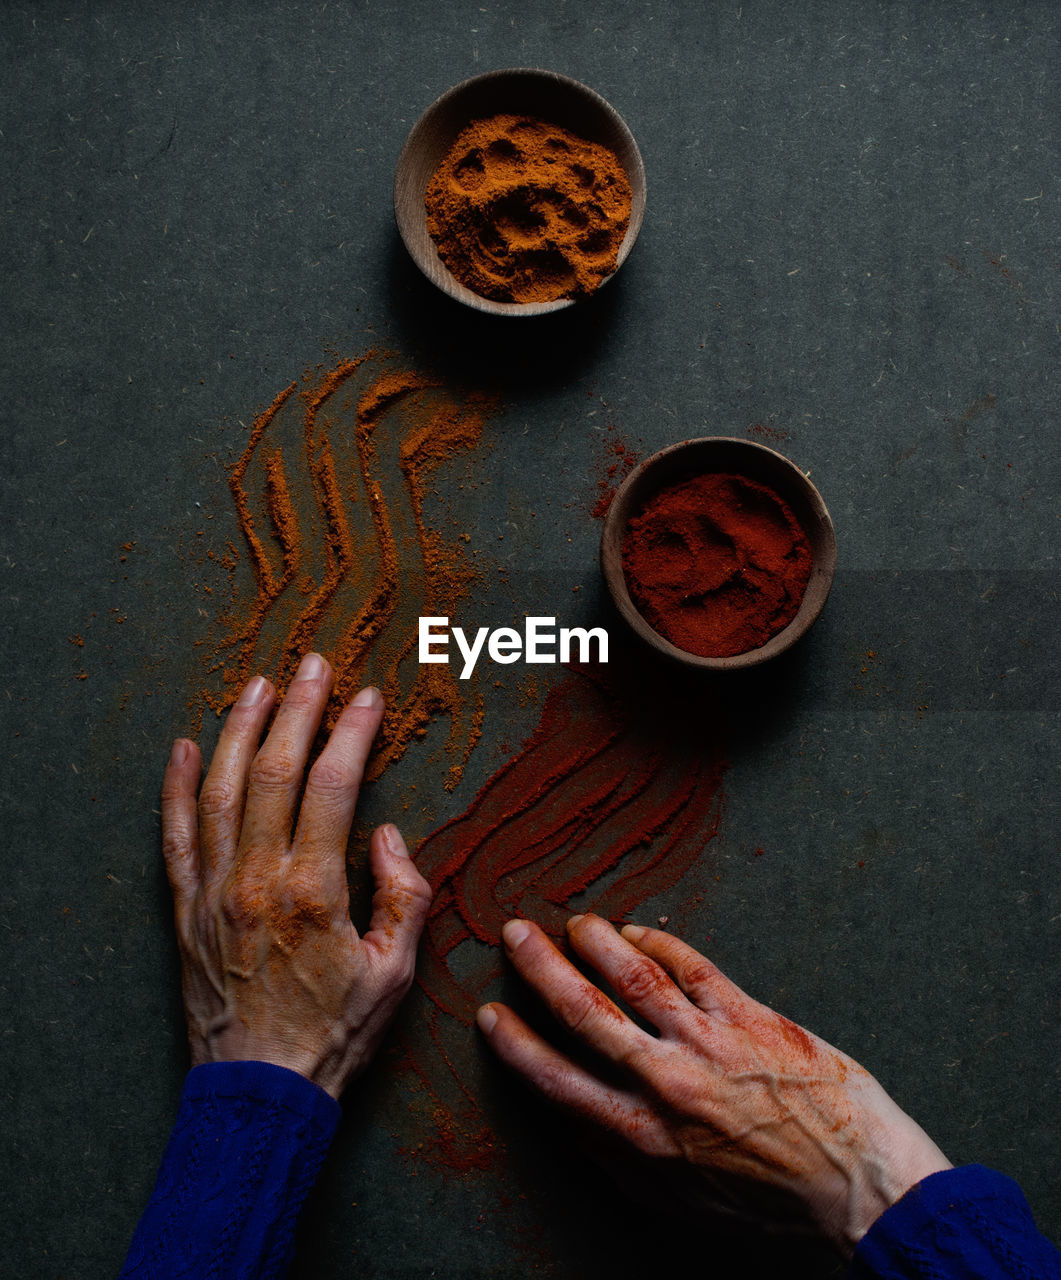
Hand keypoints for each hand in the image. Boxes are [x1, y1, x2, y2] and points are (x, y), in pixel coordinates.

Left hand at [160, 653, 432, 1098]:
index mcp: (313, 891)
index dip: (352, 733)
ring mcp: (214, 891)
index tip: (369, 697)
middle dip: (297, 710)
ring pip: (220, 791)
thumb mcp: (396, 971)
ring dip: (239, 730)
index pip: (333, 786)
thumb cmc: (336, 1032)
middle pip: (273, 771)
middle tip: (313, 666)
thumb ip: (403, 895)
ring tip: (257, 685)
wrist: (260, 1091)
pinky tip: (185, 747)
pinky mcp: (187, 909)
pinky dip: (176, 787)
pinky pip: (175, 836)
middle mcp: (256, 880)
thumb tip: (388, 835)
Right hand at [477, 914, 950, 1252]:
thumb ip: (623, 1159)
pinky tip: (637, 929)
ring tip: (573, 922)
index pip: (557, 1079)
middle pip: (584, 1011)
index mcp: (641, 1135)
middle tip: (514, 934)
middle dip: (540, 968)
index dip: (515, 1043)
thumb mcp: (681, 1201)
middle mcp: (665, 1082)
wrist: (858, 1185)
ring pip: (634, 976)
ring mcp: (707, 1042)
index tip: (489, 1014)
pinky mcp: (749, 1016)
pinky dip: (659, 941)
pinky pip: (692, 966)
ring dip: (595, 942)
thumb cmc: (770, 1201)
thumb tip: (575, 1121)